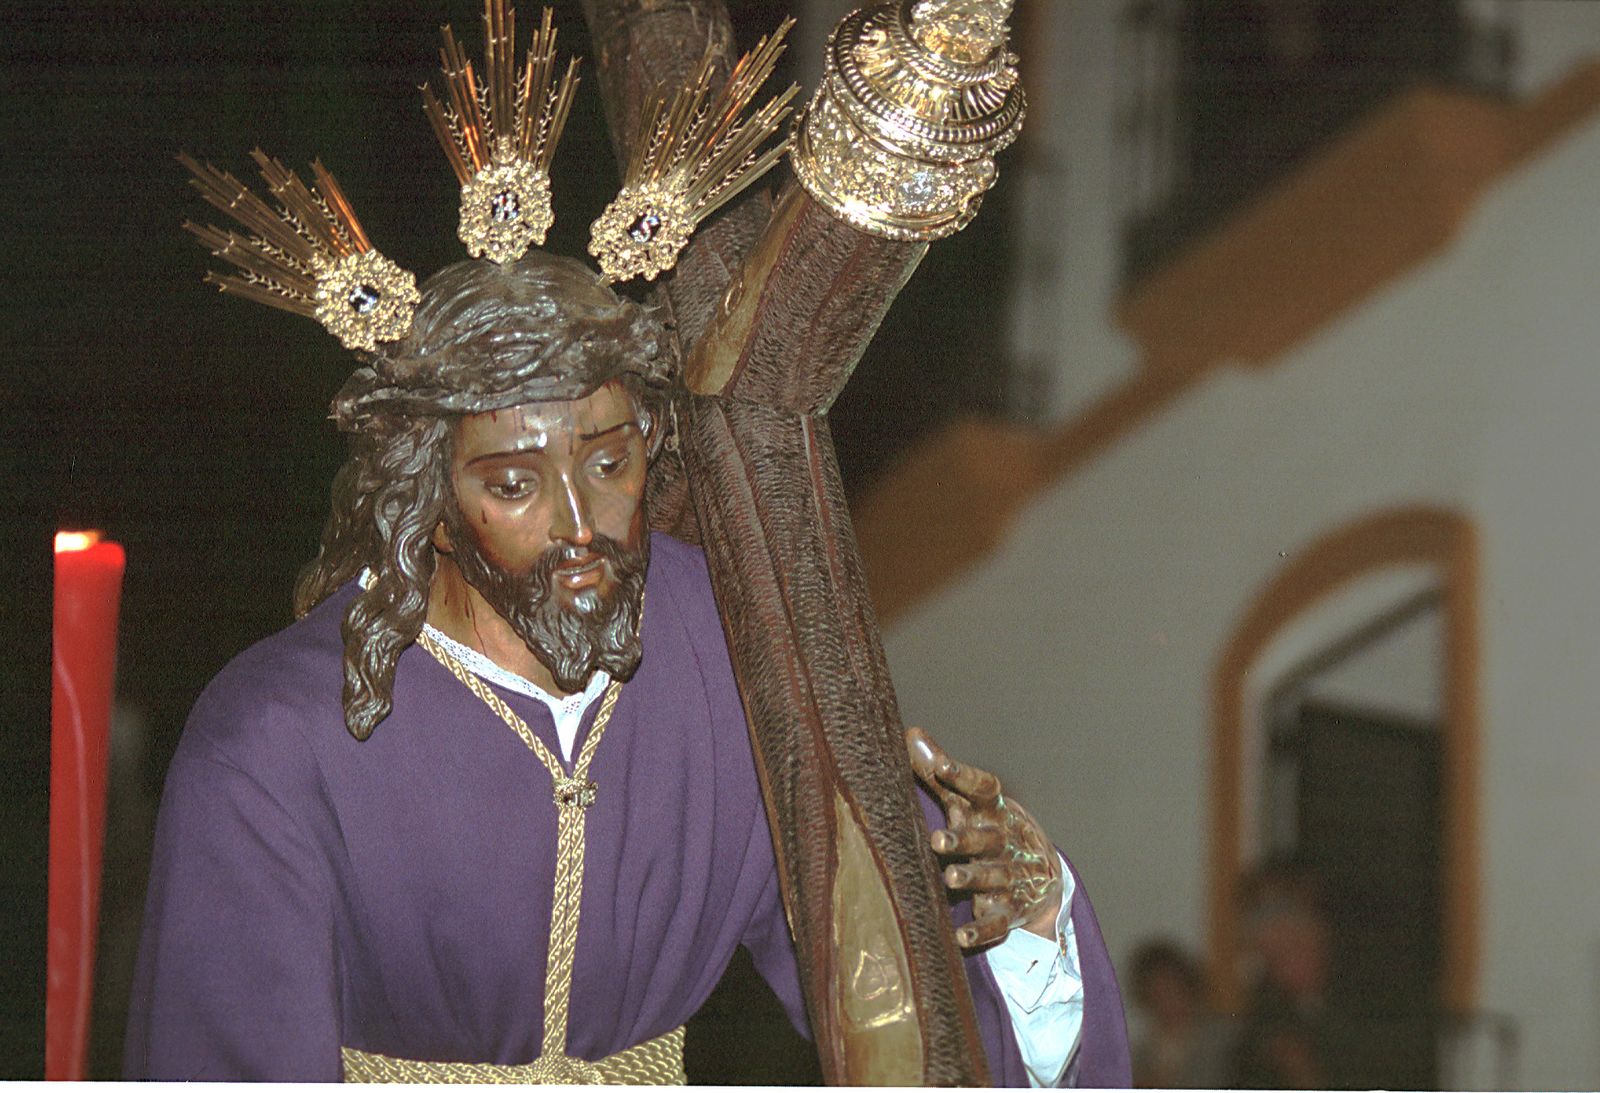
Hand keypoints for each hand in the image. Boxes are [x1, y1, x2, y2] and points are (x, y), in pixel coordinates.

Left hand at [906, 727, 1061, 950]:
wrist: (1041, 873)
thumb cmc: (989, 828)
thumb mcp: (969, 802)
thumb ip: (940, 772)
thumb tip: (911, 734)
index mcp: (993, 811)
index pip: (983, 789)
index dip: (964, 776)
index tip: (942, 766)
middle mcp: (1003, 842)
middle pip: (986, 839)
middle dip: (965, 839)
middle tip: (938, 840)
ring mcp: (1009, 877)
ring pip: (992, 878)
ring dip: (973, 877)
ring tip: (951, 878)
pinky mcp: (1009, 910)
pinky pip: (997, 923)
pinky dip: (982, 931)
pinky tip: (963, 938)